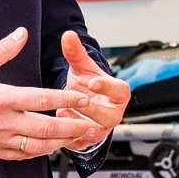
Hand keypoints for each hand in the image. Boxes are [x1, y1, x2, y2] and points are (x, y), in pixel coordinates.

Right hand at [0, 27, 95, 159]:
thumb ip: (2, 49)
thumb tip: (21, 34)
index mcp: (0, 98)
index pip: (42, 100)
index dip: (66, 99)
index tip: (83, 98)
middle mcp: (2, 122)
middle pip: (46, 128)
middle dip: (71, 127)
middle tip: (89, 125)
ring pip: (36, 147)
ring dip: (59, 143)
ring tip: (75, 139)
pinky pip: (21, 156)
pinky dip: (38, 153)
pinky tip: (48, 148)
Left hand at [56, 31, 130, 150]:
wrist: (84, 104)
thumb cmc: (87, 85)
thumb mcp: (81, 68)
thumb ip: (75, 53)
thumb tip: (68, 35)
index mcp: (118, 93)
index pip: (120, 90)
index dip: (107, 86)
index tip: (93, 81)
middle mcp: (113, 113)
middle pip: (109, 115)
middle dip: (92, 109)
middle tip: (78, 100)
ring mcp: (102, 129)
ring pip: (95, 131)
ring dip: (79, 122)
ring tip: (63, 112)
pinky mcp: (89, 141)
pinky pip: (82, 142)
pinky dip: (70, 136)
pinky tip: (58, 126)